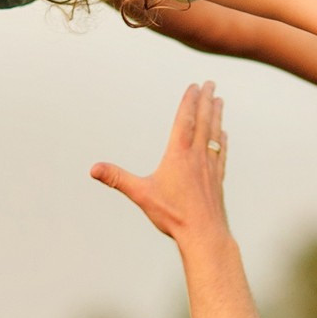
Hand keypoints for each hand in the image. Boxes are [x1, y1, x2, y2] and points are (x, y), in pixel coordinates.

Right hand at [90, 82, 231, 244]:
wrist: (204, 234)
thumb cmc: (173, 215)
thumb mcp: (141, 194)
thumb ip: (117, 179)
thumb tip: (93, 169)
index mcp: (179, 155)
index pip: (185, 121)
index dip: (189, 101)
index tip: (195, 85)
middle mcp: (197, 156)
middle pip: (203, 122)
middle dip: (207, 101)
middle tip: (211, 83)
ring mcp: (210, 167)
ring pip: (214, 134)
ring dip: (217, 116)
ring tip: (220, 101)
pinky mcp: (217, 180)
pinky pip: (220, 153)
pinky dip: (221, 140)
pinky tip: (223, 135)